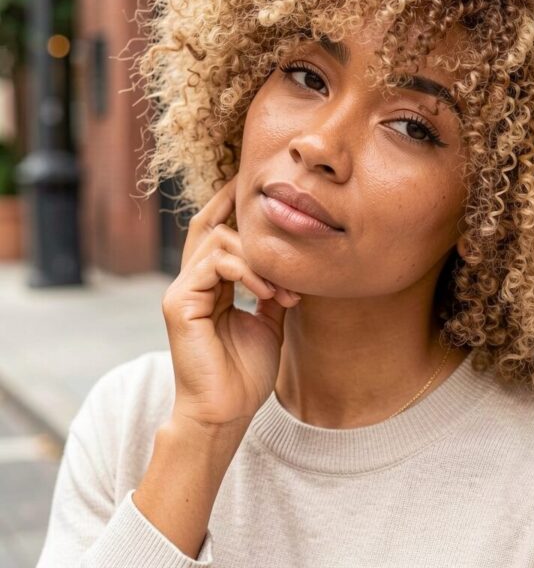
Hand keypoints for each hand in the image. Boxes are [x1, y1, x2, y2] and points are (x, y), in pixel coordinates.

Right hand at [161, 173, 298, 433]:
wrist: (227, 412)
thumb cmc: (245, 373)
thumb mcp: (267, 320)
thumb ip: (270, 289)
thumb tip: (289, 264)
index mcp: (208, 284)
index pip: (216, 232)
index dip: (231, 205)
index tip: (260, 188)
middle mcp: (190, 281)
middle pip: (210, 224)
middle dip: (239, 208)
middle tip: (274, 204)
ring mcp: (181, 290)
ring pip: (217, 241)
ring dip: (259, 258)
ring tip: (284, 290)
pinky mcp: (179, 303)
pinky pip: (214, 264)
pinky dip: (246, 271)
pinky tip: (268, 293)